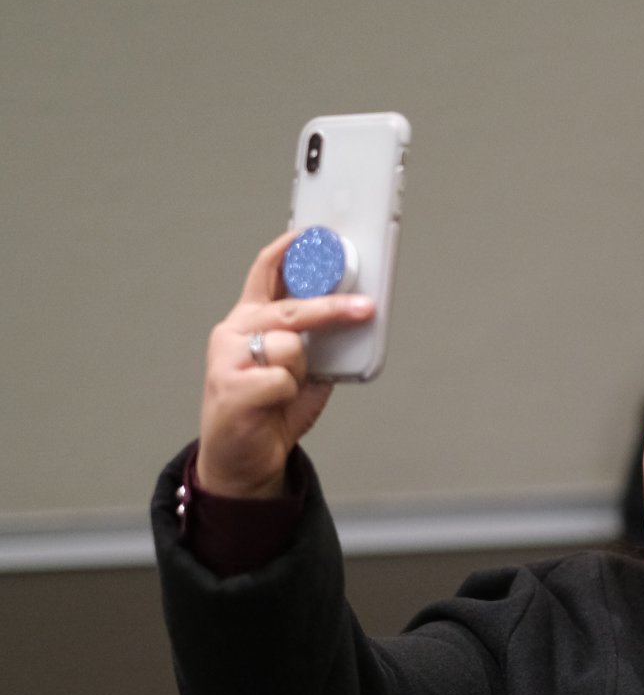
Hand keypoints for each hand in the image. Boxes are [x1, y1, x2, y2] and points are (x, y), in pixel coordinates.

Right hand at [196, 231, 374, 497]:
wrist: (242, 458)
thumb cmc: (269, 409)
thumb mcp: (301, 369)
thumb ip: (318, 342)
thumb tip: (354, 317)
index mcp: (249, 320)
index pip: (265, 273)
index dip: (289, 251)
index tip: (313, 236)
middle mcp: (234, 332)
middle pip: (290, 308)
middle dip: (332, 307)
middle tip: (364, 308)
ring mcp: (227, 358)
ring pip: (290, 347)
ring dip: (299, 372)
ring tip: (283, 390)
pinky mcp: (230, 386)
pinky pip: (284, 380)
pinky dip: (288, 395)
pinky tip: (271, 405)